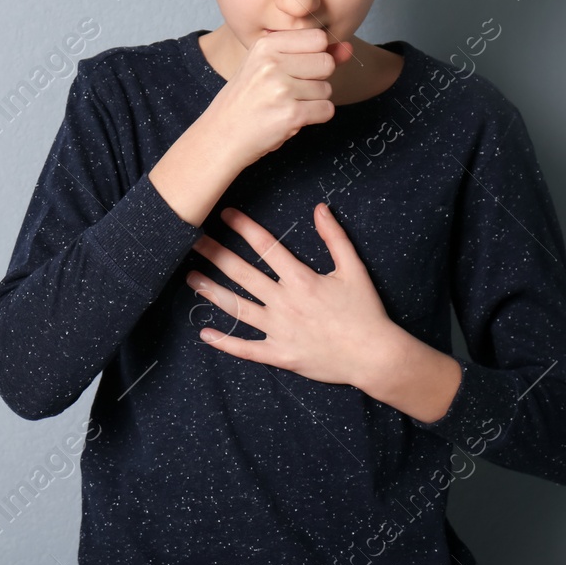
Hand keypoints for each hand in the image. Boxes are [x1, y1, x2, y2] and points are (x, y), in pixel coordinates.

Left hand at [185, 203, 403, 389]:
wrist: (375, 356)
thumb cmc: (365, 312)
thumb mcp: (354, 269)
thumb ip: (334, 238)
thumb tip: (319, 208)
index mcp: (301, 279)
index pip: (265, 246)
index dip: (243, 227)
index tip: (224, 214)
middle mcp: (284, 302)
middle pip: (241, 273)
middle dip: (215, 254)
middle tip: (192, 240)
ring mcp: (279, 330)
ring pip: (237, 308)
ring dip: (211, 292)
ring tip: (190, 278)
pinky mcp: (280, 354)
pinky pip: (246, 349)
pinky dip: (224, 343)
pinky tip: (204, 333)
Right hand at [203, 28, 354, 167]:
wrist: (221, 135)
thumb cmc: (246, 100)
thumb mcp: (270, 67)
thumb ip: (311, 55)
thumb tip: (349, 48)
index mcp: (265, 45)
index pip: (318, 37)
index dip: (314, 55)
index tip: (294, 69)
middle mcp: (272, 63)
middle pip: (326, 62)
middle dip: (316, 79)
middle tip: (289, 91)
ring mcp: (281, 89)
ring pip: (327, 89)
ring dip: (313, 101)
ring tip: (285, 105)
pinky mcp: (291, 115)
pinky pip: (327, 110)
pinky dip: (315, 117)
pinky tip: (292, 118)